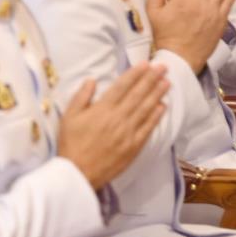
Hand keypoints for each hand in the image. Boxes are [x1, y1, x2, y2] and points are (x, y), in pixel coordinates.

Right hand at [56, 65, 169, 187]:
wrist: (79, 172)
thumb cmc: (71, 143)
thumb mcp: (69, 117)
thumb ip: (81, 97)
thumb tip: (92, 80)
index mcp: (102, 109)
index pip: (122, 86)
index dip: (135, 73)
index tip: (146, 63)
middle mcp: (118, 118)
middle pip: (138, 94)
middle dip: (151, 79)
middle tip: (163, 67)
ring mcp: (128, 133)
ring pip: (146, 109)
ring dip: (157, 94)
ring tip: (166, 82)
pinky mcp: (134, 146)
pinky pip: (148, 128)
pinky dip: (156, 116)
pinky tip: (162, 106)